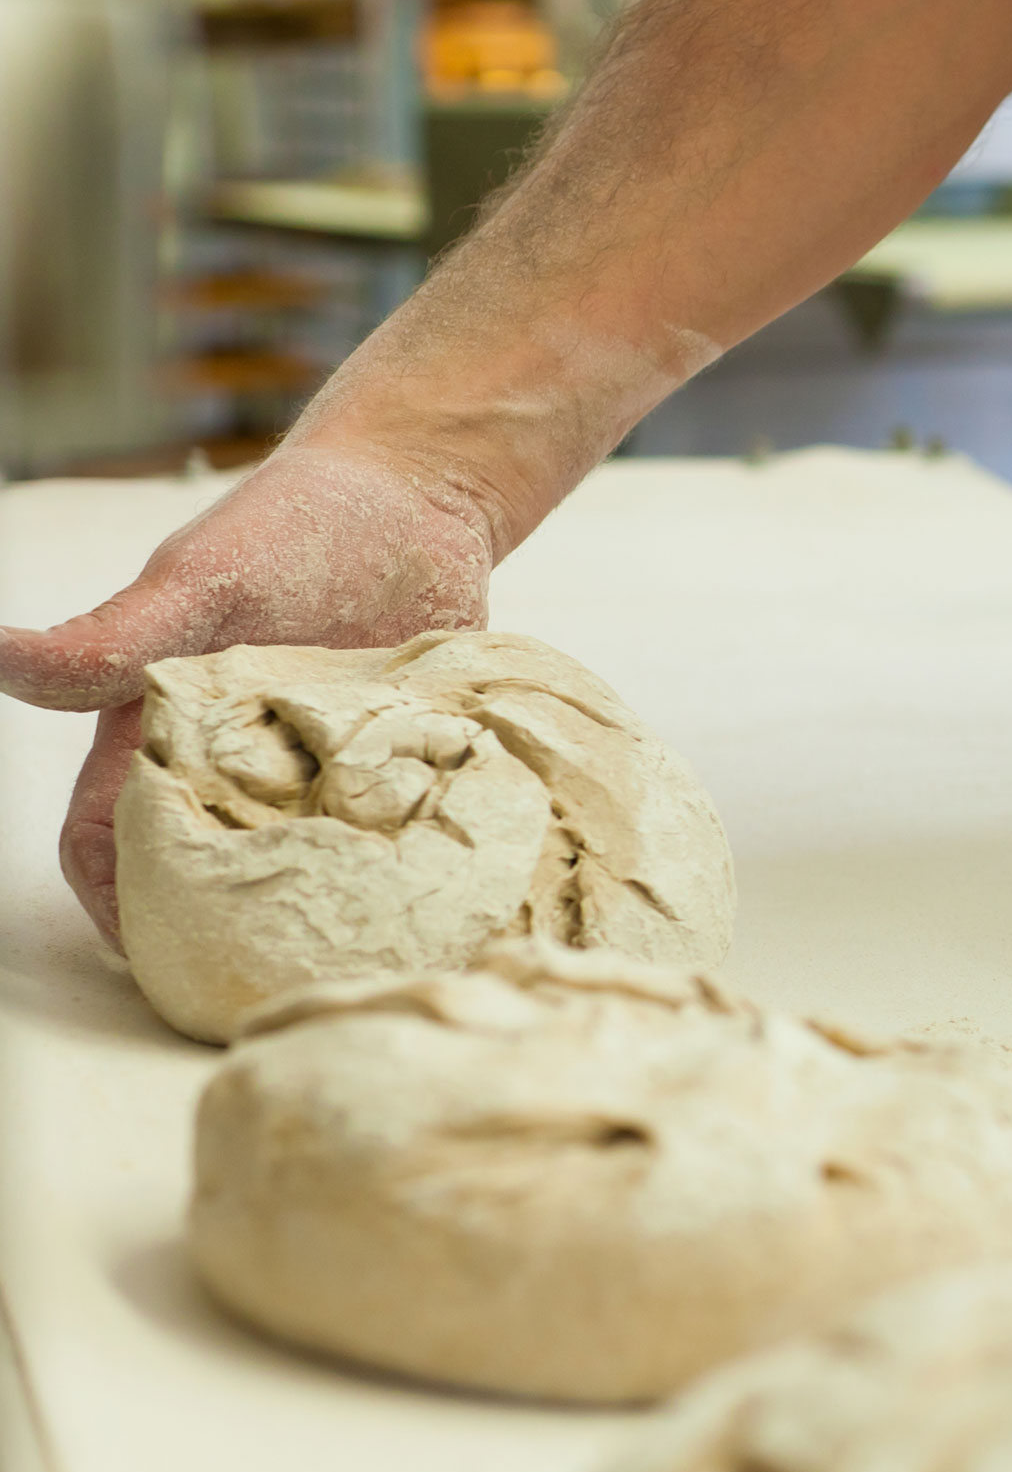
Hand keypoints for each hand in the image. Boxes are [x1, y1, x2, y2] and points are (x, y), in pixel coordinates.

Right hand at [0, 441, 496, 943]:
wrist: (420, 496)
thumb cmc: (294, 527)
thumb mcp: (202, 585)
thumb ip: (110, 640)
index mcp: (167, 733)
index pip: (114, 843)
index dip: (120, 903)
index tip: (168, 953)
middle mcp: (243, 766)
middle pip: (210, 877)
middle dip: (229, 928)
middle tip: (281, 974)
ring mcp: (326, 772)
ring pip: (309, 869)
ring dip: (325, 909)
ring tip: (362, 955)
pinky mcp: (407, 769)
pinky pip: (405, 835)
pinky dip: (413, 868)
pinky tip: (441, 906)